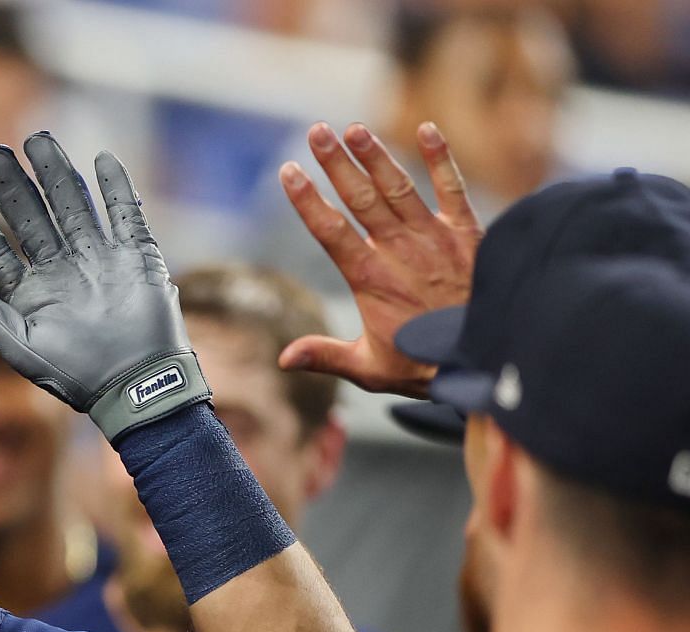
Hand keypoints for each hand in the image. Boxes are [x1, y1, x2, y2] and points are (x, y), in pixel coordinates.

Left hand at [0, 133, 209, 440]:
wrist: (137, 387)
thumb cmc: (76, 376)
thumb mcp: (23, 350)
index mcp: (29, 294)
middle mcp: (60, 272)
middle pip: (30, 218)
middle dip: (10, 185)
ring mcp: (98, 261)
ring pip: (72, 206)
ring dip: (56, 173)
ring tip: (37, 139)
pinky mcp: (136, 257)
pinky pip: (126, 215)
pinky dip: (116, 188)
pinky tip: (101, 160)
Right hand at [278, 121, 482, 397]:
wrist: (483, 358)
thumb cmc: (422, 364)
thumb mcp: (367, 368)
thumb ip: (324, 356)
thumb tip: (283, 359)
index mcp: (369, 279)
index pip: (330, 231)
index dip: (307, 200)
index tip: (288, 171)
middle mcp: (399, 251)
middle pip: (360, 199)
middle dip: (336, 163)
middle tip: (316, 130)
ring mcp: (434, 237)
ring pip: (398, 187)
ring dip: (375, 156)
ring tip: (354, 127)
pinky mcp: (466, 232)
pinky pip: (453, 188)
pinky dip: (441, 159)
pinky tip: (427, 129)